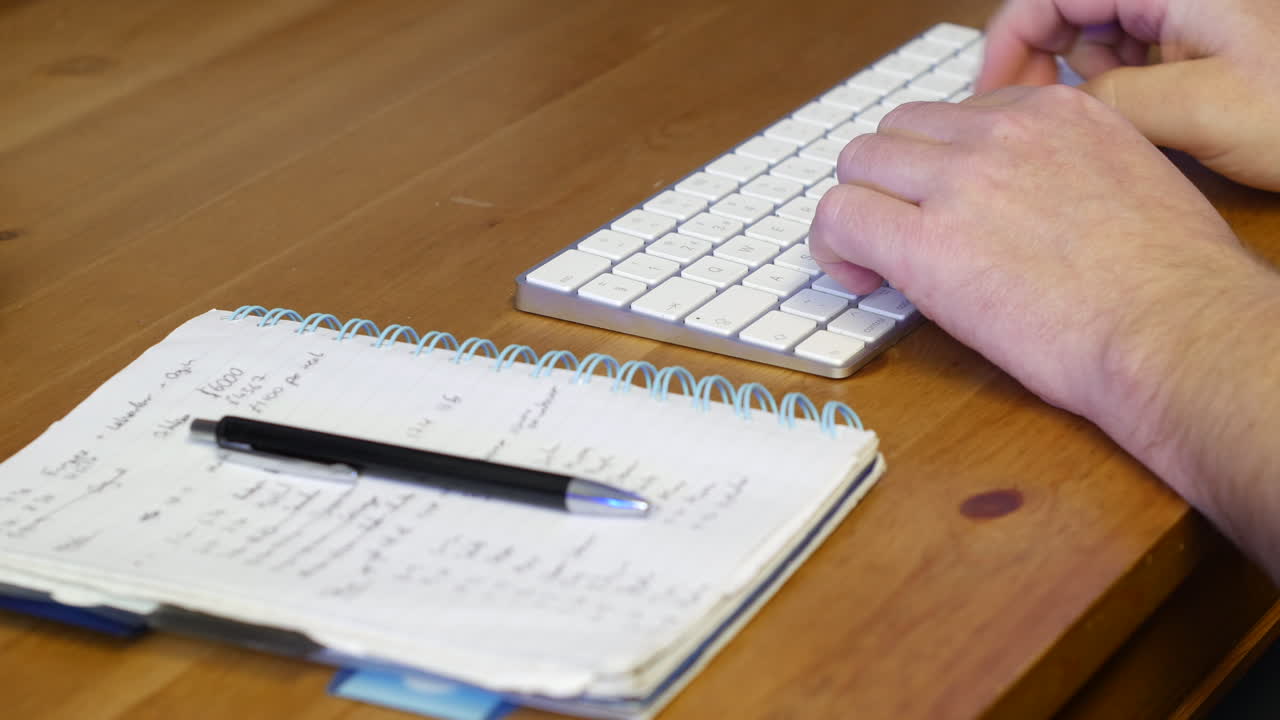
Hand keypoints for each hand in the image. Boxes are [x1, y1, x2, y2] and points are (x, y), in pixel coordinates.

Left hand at [808, 85, 1242, 426]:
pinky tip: (861, 278)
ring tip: (874, 259)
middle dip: (890, 182)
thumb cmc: (1168, 286)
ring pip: (859, 163)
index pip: (957, 118)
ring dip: (858, 208)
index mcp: (1057, 114)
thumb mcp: (1128, 185)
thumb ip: (1066, 174)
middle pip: (898, 132)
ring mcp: (960, 183)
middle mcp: (1002, 134)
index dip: (938, 168)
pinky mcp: (924, 244)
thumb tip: (1024, 204)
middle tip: (899, 232)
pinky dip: (833, 246)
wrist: (1173, 331)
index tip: (943, 208)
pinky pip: (840, 216)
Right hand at [977, 0, 1279, 190]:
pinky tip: (1112, 138)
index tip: (989, 99)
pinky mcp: (1188, 53)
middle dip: (1035, 70)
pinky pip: (1121, 68)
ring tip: (1078, 141)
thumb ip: (1109, 99)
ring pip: (1088, 45)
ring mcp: (1178, 21)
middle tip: (1022, 131)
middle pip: (1062, 16)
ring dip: (1071, 90)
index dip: (1006, 44)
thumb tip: (1048, 112)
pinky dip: (1103, 100)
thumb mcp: (1200, 109)